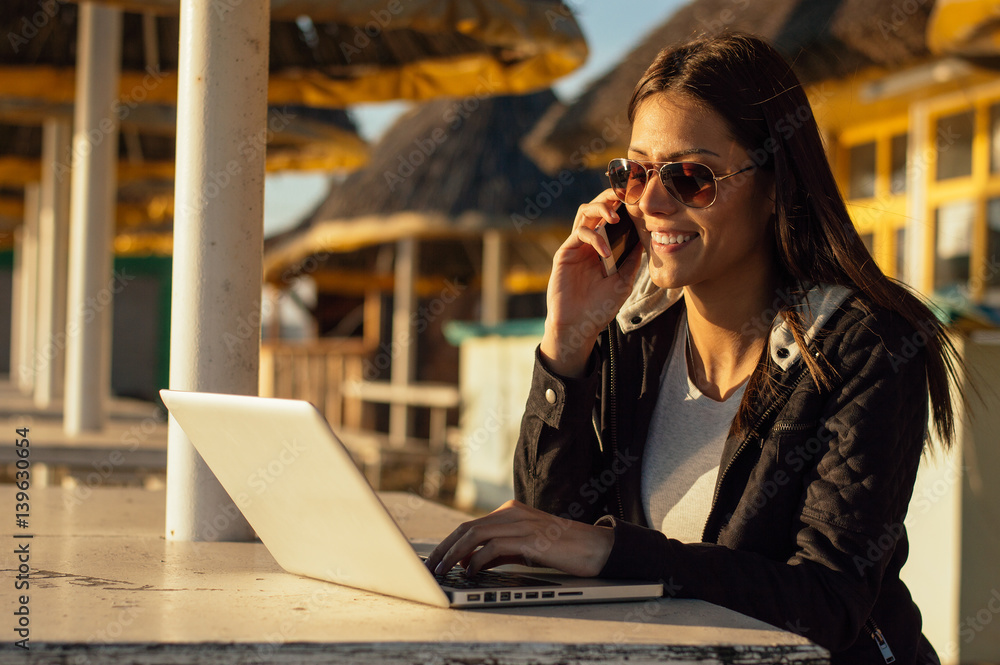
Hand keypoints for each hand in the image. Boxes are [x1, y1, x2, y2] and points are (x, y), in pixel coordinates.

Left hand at [423, 500, 614, 577]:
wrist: (592, 547)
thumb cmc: (560, 549)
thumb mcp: (524, 548)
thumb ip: (499, 551)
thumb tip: (471, 562)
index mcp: (510, 511)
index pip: (470, 525)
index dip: (449, 542)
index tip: (436, 558)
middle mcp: (512, 513)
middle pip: (467, 528)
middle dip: (445, 548)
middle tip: (432, 567)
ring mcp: (521, 523)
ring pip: (475, 535)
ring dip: (454, 555)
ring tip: (444, 571)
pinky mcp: (529, 538)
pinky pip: (494, 547)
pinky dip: (477, 560)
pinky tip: (471, 572)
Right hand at [540, 189, 643, 376]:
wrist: (579, 326)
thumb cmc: (600, 307)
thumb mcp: (624, 282)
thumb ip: (632, 260)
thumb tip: (647, 237)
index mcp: (603, 246)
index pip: (612, 216)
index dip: (623, 204)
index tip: (639, 196)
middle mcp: (589, 242)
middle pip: (597, 206)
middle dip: (611, 196)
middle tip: (626, 192)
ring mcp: (576, 246)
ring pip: (585, 212)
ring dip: (601, 208)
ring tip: (616, 217)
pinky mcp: (565, 253)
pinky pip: (580, 233)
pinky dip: (595, 237)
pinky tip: (605, 252)